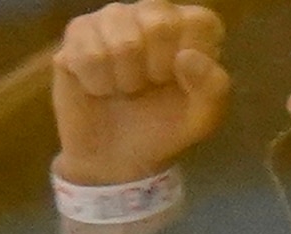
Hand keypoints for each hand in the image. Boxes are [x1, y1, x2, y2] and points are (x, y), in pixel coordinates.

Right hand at [51, 2, 231, 186]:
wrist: (113, 161)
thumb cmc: (160, 131)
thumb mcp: (203, 118)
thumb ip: (213, 86)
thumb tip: (184, 57)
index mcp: (189, 25)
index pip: (197, 23)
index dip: (186, 65)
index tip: (175, 85)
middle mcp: (152, 13)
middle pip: (158, 25)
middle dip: (152, 72)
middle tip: (144, 88)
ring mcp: (113, 19)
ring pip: (121, 41)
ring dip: (122, 79)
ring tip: (122, 88)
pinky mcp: (77, 34)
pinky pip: (86, 52)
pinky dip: (94, 82)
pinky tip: (97, 87)